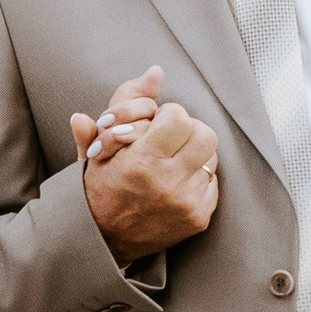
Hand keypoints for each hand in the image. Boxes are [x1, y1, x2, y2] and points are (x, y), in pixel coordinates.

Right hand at [74, 68, 219, 259]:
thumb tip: (155, 72)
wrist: (101, 240)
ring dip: (193, 154)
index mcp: (141, 162)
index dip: (167, 115)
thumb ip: (123, 104)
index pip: (179, 117)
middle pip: (205, 134)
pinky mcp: (198, 218)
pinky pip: (213, 183)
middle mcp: (168, 184)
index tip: (153, 125)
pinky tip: (175, 183)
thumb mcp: (99, 144)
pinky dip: (197, 179)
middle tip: (169, 139)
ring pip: (211, 157)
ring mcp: (186, 204)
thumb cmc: (98, 186)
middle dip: (187, 130)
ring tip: (171, 161)